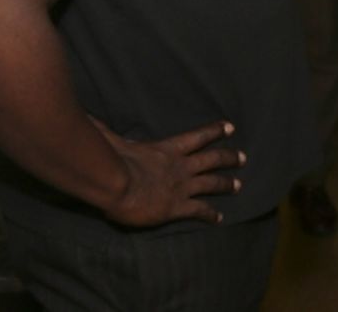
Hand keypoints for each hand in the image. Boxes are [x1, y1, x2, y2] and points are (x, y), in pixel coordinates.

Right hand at [90, 117, 246, 225]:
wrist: (116, 182)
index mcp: (167, 148)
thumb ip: (107, 131)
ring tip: (239, 185)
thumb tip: (93, 120)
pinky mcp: (177, 207)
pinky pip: (199, 210)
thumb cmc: (112, 160)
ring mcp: (181, 186)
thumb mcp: (113, 140)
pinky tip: (219, 218)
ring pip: (211, 183)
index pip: (197, 136)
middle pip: (211, 159)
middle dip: (229, 158)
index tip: (230, 127)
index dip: (215, 131)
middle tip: (244, 158)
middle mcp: (180, 166)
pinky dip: (211, 214)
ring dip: (226, 184)